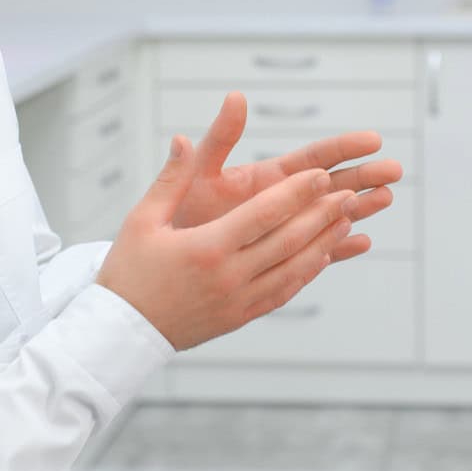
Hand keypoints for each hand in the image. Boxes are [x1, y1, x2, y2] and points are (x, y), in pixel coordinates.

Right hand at [96, 136, 359, 350]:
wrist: (122, 331)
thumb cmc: (129, 271)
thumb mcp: (142, 220)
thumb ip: (171, 179)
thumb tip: (185, 139)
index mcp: (206, 248)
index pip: (264, 215)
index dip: (297, 193)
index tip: (321, 174)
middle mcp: (228, 276)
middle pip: (288, 241)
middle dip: (322, 214)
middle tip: (349, 192)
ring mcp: (238, 301)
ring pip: (293, 269)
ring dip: (324, 243)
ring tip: (347, 219)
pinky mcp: (241, 317)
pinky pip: (283, 292)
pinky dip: (307, 272)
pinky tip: (323, 255)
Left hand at [171, 91, 401, 264]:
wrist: (166, 259)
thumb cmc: (179, 213)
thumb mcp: (199, 173)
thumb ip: (219, 139)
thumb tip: (234, 97)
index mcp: (268, 177)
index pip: (313, 158)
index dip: (343, 148)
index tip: (372, 139)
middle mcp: (282, 201)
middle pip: (332, 185)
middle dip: (363, 177)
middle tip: (395, 172)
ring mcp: (285, 229)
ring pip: (330, 216)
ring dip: (359, 208)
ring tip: (387, 200)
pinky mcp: (280, 256)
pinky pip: (315, 253)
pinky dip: (337, 248)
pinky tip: (361, 243)